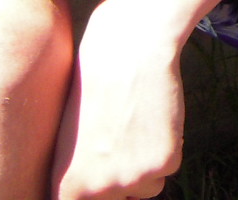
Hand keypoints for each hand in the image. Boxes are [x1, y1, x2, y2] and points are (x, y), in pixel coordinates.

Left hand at [52, 0, 184, 199]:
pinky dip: (167, 145)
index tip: (107, 173)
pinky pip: (169, 166)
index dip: (100, 194)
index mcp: (68, 186)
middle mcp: (99, 191)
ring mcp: (132, 180)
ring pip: (148, 187)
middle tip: (121, 142)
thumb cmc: (92, 86)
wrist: (127, 52)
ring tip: (134, 123)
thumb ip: (78, 174)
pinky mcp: (163, 163)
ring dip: (147, 164)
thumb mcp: (69, 137)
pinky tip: (153, 116)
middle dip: (123, 180)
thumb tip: (93, 190)